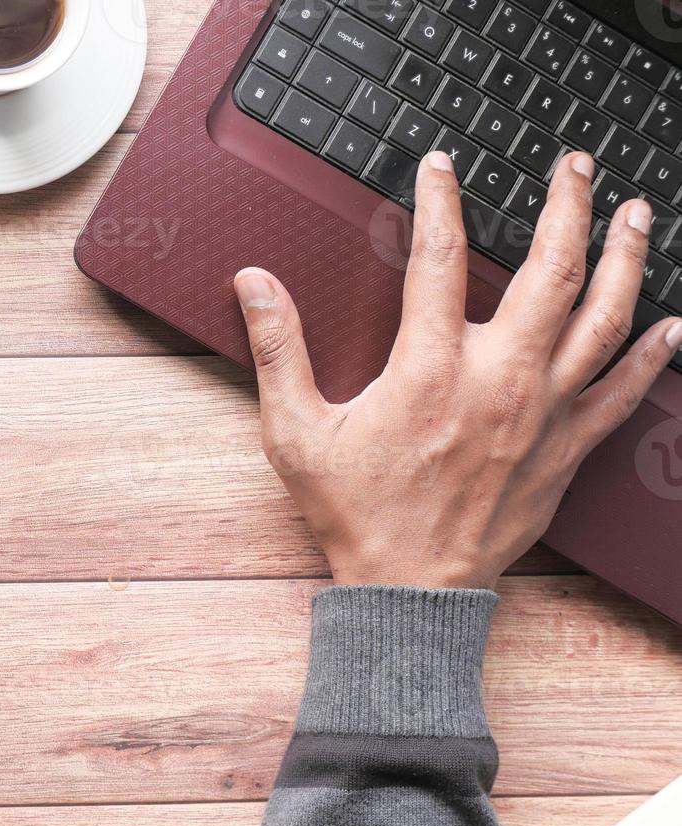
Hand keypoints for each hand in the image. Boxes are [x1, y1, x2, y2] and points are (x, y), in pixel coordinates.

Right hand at [234, 151, 681, 589]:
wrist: (410, 588)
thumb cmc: (356, 513)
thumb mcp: (296, 432)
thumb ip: (278, 349)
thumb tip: (255, 284)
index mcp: (428, 368)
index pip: (439, 256)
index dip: (441, 200)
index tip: (442, 167)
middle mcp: (498, 379)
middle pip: (551, 270)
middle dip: (568, 205)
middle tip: (573, 167)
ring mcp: (543, 412)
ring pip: (603, 318)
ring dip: (626, 258)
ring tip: (636, 215)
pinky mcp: (567, 448)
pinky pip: (624, 391)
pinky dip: (653, 354)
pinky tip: (671, 325)